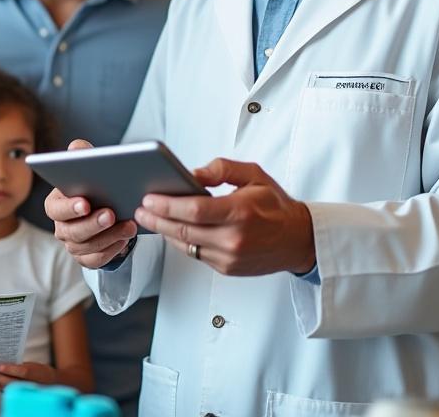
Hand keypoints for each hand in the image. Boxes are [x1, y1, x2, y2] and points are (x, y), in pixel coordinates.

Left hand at [0, 362, 56, 390]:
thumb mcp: (34, 366)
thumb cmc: (43, 373)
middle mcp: (32, 386)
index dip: (10, 370)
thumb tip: (4, 365)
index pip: (23, 373)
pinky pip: (7, 392)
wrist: (53, 386)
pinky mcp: (20, 396)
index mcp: (38, 375)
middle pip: (13, 383)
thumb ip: (21, 366)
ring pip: (8, 389)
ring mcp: (26, 393)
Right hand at [44, 139, 138, 269]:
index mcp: (56, 204)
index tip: (85, 203)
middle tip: (111, 214)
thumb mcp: (88, 168)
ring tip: (129, 226)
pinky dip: (111, 251)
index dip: (68, 208)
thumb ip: (81, 155)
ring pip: (86, 247)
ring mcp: (73, 245)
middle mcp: (61, 227)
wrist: (107, 208)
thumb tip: (76, 147)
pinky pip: (96, 260)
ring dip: (108, 237)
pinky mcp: (86, 258)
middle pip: (71, 231)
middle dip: (92, 224)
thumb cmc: (94, 186)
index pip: (54, 209)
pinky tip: (125, 239)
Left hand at [134, 158, 315, 276]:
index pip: (194, 210)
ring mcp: (229, 257)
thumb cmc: (275, 205)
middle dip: (157, 219)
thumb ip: (222, 169)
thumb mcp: (254, 175)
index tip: (149, 199)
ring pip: (186, 244)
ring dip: (164, 231)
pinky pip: (196, 254)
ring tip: (149, 218)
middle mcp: (233, 238)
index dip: (167, 205)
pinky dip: (181, 241)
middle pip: (183, 230)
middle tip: (140, 209)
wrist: (298, 239)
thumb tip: (192, 173)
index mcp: (240, 212)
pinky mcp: (227, 268)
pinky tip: (171, 230)